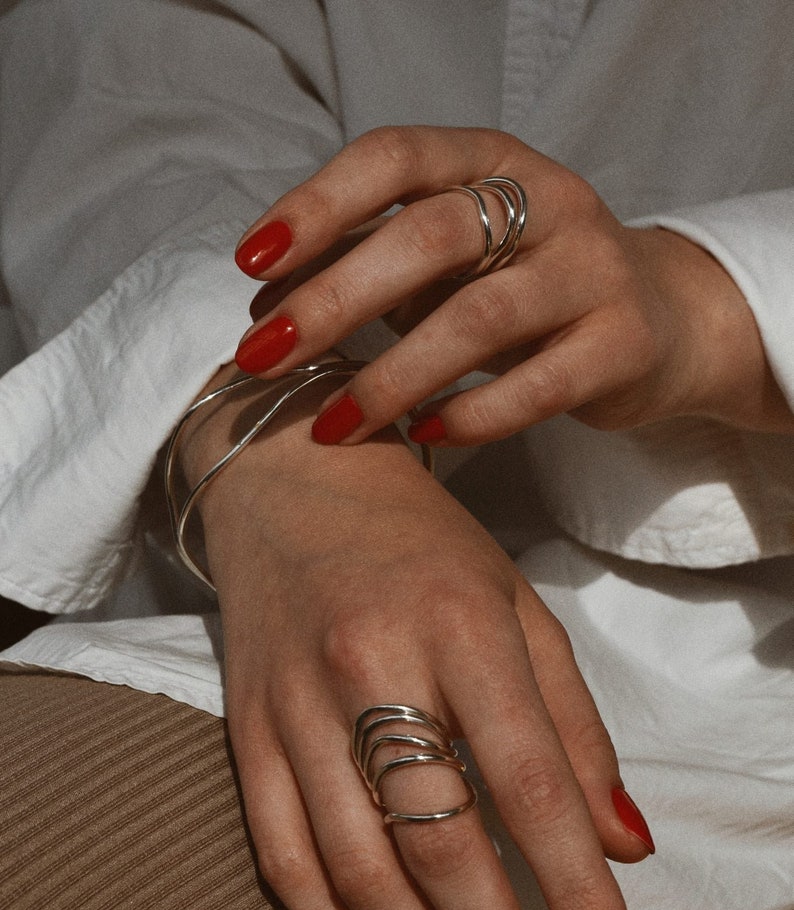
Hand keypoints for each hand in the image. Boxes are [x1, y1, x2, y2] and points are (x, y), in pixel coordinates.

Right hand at [185, 366, 654, 909]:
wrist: (293, 482)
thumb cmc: (421, 543)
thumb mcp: (517, 604)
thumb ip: (574, 722)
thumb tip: (622, 843)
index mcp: (459, 624)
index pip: (529, 782)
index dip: (574, 886)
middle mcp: (371, 666)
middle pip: (437, 843)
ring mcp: (296, 704)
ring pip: (357, 868)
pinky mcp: (245, 730)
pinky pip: (281, 854)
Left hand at [232, 126, 791, 443]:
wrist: (664, 319)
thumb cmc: (530, 284)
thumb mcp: (458, 253)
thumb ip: (378, 260)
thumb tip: (270, 303)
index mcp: (492, 159)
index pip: (394, 157)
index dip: (317, 205)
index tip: (250, 263)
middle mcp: (548, 201)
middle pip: (428, 237)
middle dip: (333, 298)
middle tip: (263, 355)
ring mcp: (592, 270)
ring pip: (478, 318)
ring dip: (391, 375)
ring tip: (332, 423)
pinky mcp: (621, 345)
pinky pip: (536, 385)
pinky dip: (470, 415)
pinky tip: (422, 434)